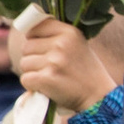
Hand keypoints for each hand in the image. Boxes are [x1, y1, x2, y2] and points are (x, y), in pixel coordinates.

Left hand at [9, 13, 123, 112]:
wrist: (98, 97)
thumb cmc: (84, 71)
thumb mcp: (76, 45)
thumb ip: (56, 36)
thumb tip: (27, 32)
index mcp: (69, 32)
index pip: (35, 27)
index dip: (35, 40)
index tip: (45, 50)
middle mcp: (61, 44)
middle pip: (26, 47)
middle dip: (34, 58)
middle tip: (51, 68)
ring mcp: (54, 61)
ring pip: (24, 63)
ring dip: (33, 73)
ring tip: (51, 78)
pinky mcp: (47, 78)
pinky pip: (25, 79)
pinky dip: (32, 86)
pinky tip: (47, 87)